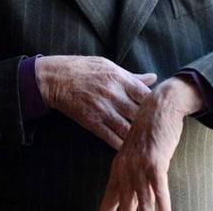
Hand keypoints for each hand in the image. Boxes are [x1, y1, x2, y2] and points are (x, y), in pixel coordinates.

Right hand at [35, 55, 156, 148]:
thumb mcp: (107, 65)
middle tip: (155, 130)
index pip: (145, 95)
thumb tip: (153, 78)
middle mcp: (113, 94)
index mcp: (118, 78)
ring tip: (144, 141)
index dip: (154, 104)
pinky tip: (127, 147)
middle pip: (139, 113)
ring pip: (127, 128)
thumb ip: (131, 76)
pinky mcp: (91, 121)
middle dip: (148, 122)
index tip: (157, 110)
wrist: (54, 78)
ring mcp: (102, 109)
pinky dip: (120, 144)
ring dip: (136, 136)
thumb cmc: (82, 68)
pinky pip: (110, 137)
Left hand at [98, 77, 203, 210]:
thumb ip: (133, 175)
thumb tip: (134, 198)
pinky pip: (159, 189)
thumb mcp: (136, 154)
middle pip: (124, 205)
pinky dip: (162, 205)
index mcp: (118, 169)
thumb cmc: (150, 131)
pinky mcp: (155, 161)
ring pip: (142, 202)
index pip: (109, 199)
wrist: (159, 105)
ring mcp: (139, 166)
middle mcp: (125, 169)